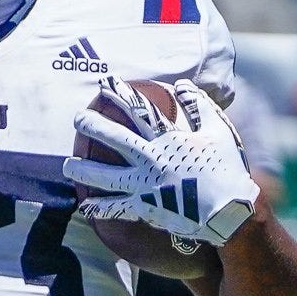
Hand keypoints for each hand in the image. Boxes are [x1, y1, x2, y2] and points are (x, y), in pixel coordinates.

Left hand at [65, 77, 259, 247]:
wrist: (230, 211)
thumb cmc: (228, 169)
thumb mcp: (219, 131)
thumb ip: (199, 106)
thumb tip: (182, 85)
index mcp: (170, 139)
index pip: (141, 111)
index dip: (122, 96)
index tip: (107, 84)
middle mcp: (153, 160)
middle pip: (116, 139)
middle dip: (94, 126)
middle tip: (77, 118)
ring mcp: (147, 185)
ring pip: (108, 177)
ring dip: (84, 170)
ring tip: (66, 165)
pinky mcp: (147, 208)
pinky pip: (119, 209)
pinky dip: (101, 208)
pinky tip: (85, 206)